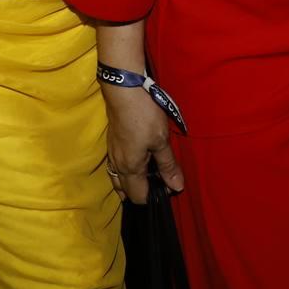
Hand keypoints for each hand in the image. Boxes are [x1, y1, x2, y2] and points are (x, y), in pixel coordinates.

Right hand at [101, 84, 184, 205]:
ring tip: (146, 177)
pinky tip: (136, 161)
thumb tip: (177, 187)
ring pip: (117, 179)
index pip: (138, 197)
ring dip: (130, 183)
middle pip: (124, 192)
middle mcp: (117, 165)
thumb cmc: (144, 116)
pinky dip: (125, 172)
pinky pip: (115, 167)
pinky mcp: (111, 143)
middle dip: (140, 193)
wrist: (123, 90)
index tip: (168, 187)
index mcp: (130, 169)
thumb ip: (168, 165)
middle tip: (158, 184)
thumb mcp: (161, 140)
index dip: (154, 198)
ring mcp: (111, 154)